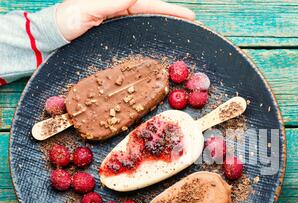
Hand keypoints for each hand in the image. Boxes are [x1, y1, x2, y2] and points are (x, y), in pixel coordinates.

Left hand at [56, 0, 194, 40]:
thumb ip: (111, 2)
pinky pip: (138, 44)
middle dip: (173, 19)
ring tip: (184, 38)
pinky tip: (161, 52)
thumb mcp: (87, 9)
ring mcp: (120, 31)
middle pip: (153, 16)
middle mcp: (122, 17)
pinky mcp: (117, 45)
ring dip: (165, 33)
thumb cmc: (67, 22)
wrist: (53, 39)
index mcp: (119, 5)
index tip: (189, 15)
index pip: (149, 6)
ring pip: (148, 30)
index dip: (169, 11)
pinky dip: (151, 46)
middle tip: (193, 26)